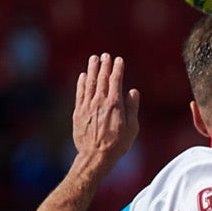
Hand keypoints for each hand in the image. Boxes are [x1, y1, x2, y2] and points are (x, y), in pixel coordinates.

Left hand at [73, 53, 139, 167]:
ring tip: (93, 59)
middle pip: (101, 79)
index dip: (117, 69)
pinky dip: (81, 83)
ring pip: (89, 83)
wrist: (96, 156)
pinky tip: (83, 76)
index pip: (116, 81)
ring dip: (92, 70)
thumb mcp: (132, 128)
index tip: (118, 60)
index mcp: (115, 104)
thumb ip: (132, 108)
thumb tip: (133, 92)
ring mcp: (87, 106)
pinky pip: (80, 93)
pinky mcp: (78, 112)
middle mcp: (100, 102)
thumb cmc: (118, 144)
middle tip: (105, 55)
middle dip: (104, 65)